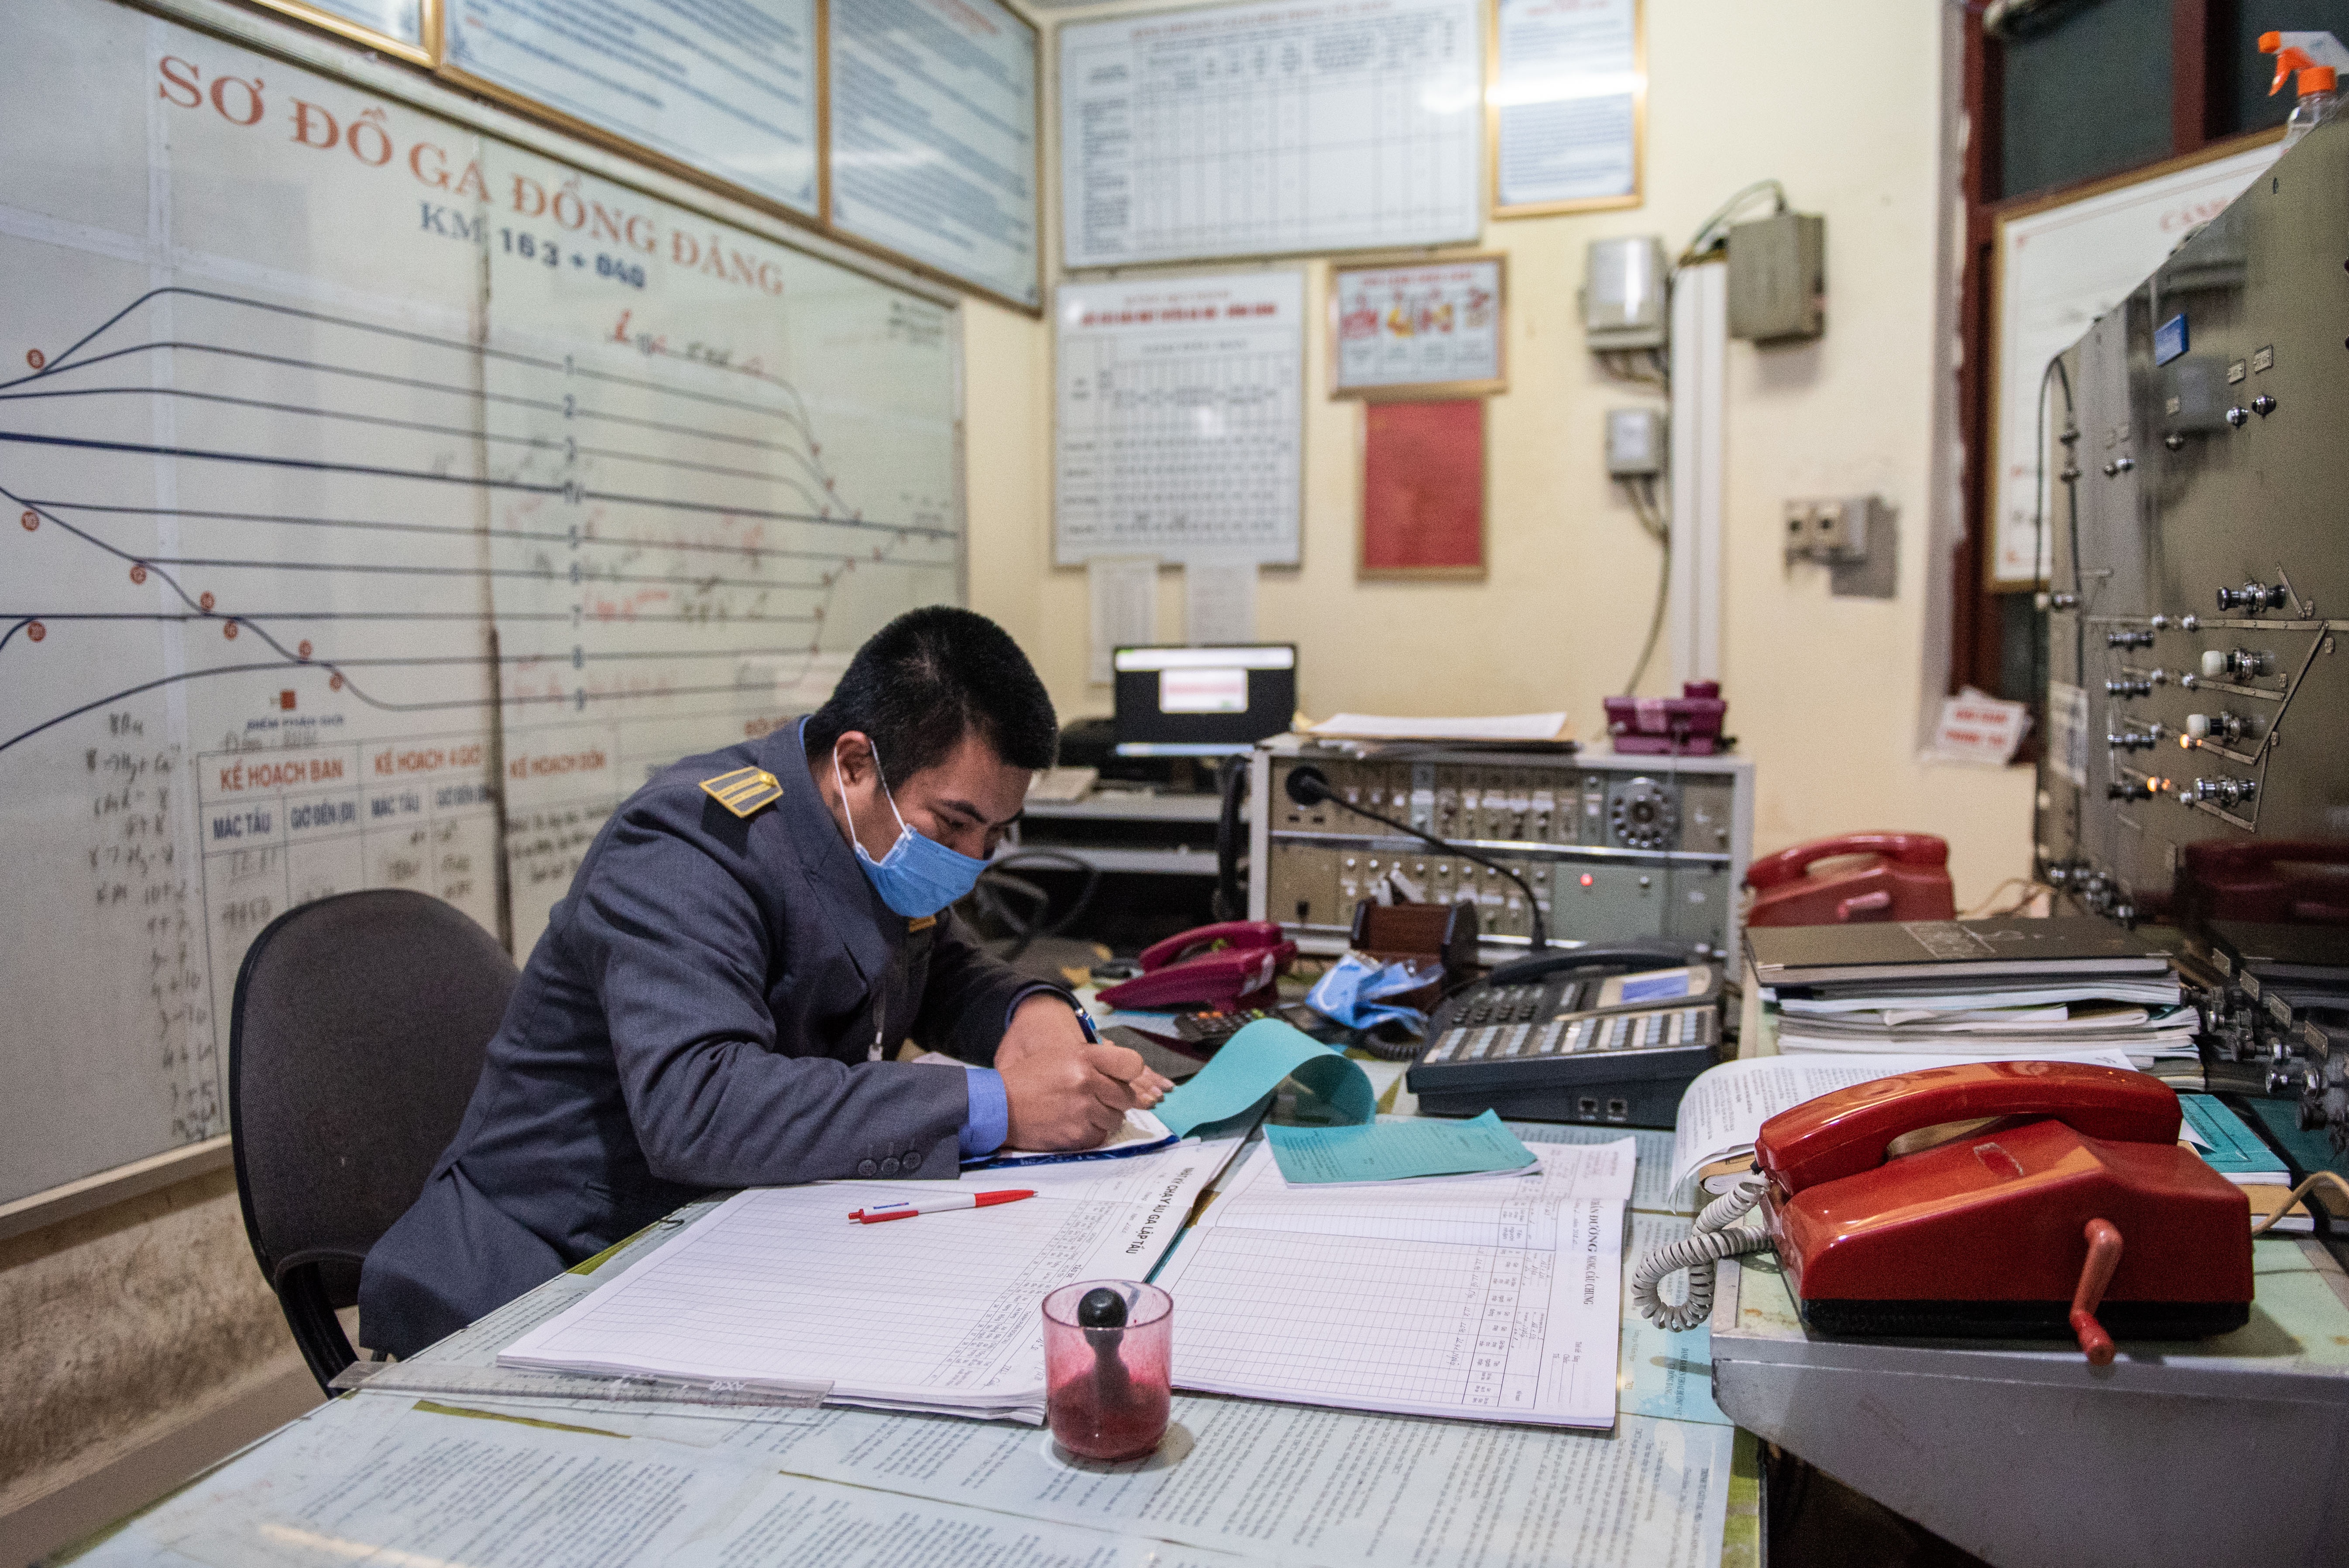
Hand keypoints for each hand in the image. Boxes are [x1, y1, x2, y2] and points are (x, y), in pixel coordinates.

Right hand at [998, 997, 1173, 1149]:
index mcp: (1084, 1056)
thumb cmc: (1031, 1080)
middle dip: (1114, 1099)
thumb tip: (1129, 1075)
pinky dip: (1091, 1132)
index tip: (1121, 1079)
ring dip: (1102, 1117)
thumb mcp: (1063, 1056)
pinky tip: (1073, 1124)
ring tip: (1079, 1112)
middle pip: (1126, 1096)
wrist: (1000, 1106)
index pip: (1132, 1063)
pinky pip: (1102, 1135)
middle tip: (1094, 1099)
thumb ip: (1096, 1062)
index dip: (1129, 1073)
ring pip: (1116, 1118)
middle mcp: (1086, 1081)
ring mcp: (1083, 1109)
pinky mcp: (1079, 1134)